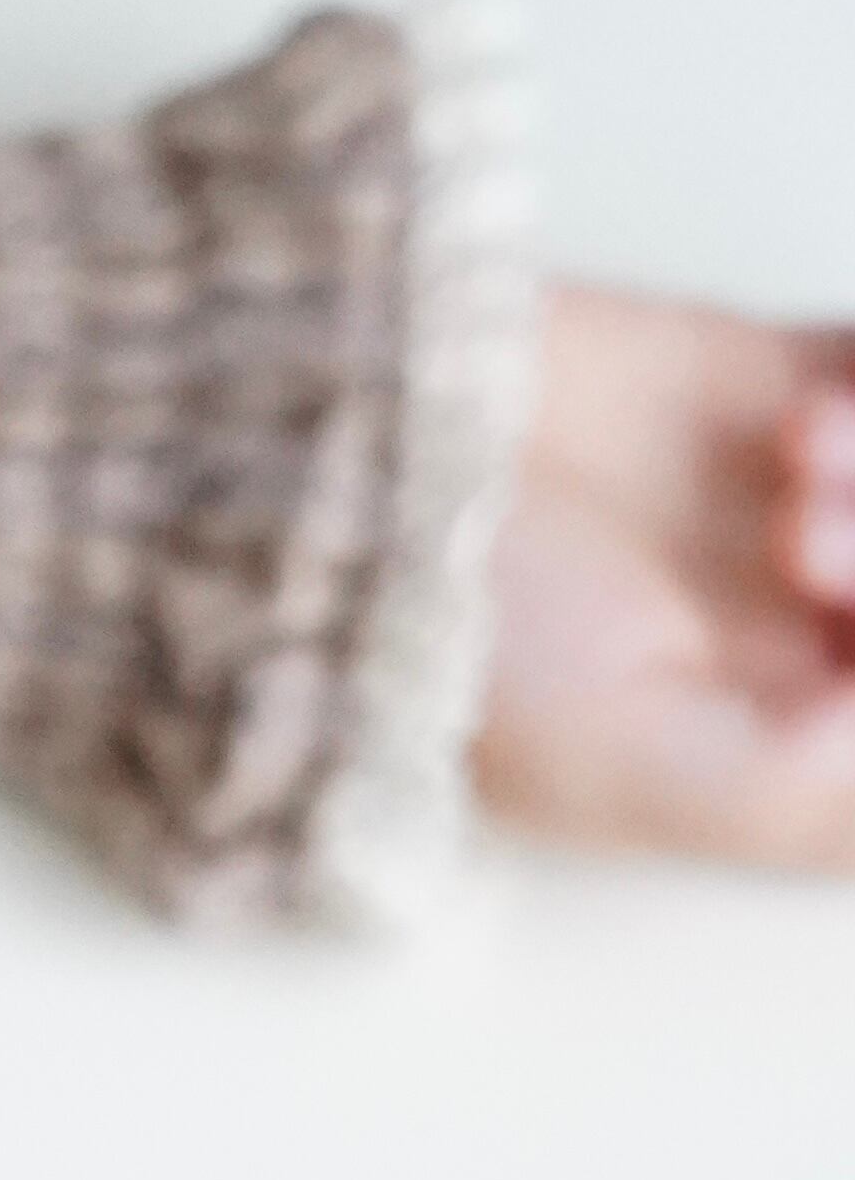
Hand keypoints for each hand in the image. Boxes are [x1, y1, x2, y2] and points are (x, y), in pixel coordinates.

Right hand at [474, 283, 854, 870]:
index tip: (840, 645)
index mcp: (784, 762)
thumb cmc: (458, 640)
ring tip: (792, 464)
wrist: (371, 462)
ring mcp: (813, 518)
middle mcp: (811, 646)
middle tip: (796, 540)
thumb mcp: (627, 770)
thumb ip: (791, 793)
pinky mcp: (797, 387)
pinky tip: (798, 420)